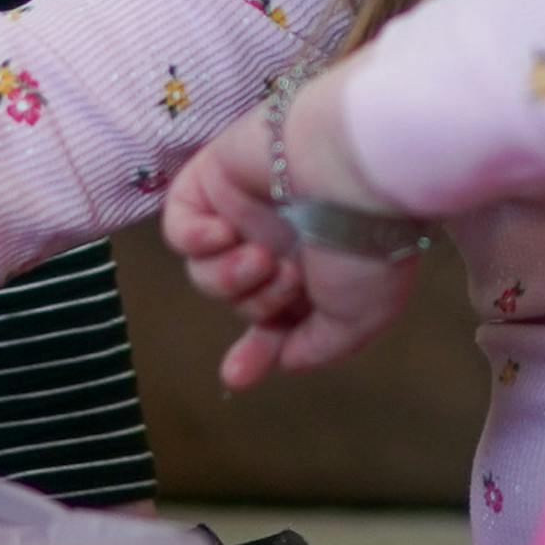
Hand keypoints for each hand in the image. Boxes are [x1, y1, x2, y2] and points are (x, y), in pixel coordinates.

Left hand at [161, 67, 422, 388]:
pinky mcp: (212, 179)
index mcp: (314, 271)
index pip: (273, 319)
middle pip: (239, 300)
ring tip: (260, 257)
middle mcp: (279, 240)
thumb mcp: (357, 318)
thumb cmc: (365, 243)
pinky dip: (195, 239)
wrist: (356, 169)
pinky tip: (223, 234)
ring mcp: (243, 210)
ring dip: (230, 278)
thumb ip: (316, 346)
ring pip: (206, 272)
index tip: (237, 375)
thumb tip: (281, 362)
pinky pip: (179, 227)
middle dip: (259, 305)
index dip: (256, 350)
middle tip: (289, 277)